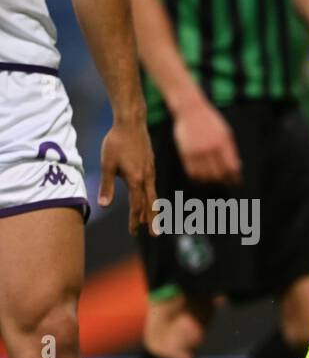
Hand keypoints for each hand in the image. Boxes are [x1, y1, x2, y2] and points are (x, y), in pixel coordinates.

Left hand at [99, 116, 156, 236]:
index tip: (132, 232)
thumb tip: (103, 206)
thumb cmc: (116, 142)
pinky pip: (153, 186)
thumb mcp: (107, 164)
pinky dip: (153, 197)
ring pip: (154, 195)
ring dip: (154, 210)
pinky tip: (150, 199)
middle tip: (155, 235)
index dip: (134, 220)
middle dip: (152, 220)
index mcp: (136, 179)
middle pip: (151, 204)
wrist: (132, 122)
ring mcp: (151, 171)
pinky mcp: (151, 165)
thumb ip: (107, 186)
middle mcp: (147, 178)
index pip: (136, 206)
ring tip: (154, 222)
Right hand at [172, 96, 242, 186]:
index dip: (235, 178)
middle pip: (219, 174)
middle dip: (224, 181)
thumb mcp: (226, 133)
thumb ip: (231, 151)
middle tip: (226, 183)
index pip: (231, 168)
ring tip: (214, 181)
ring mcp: (197, 151)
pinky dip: (198, 178)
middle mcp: (210, 148)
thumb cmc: (211, 122)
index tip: (236, 181)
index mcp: (222, 143)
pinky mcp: (185, 152)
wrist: (190, 109)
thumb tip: (238, 168)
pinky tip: (202, 177)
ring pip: (205, 176)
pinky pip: (192, 172)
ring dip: (211, 182)